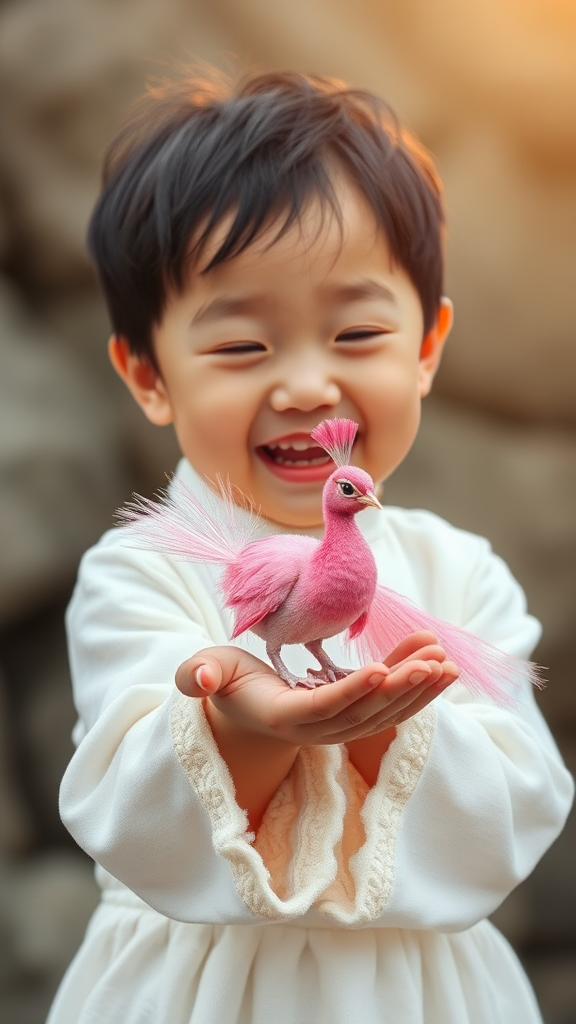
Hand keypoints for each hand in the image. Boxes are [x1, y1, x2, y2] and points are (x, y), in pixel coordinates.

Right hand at [175, 631, 456, 746]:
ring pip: (385, 711)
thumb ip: (199, 675)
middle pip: (365, 712)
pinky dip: (416, 684)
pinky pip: (391, 702)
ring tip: (446, 660)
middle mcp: (318, 728)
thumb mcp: (206, 673)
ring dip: (418, 686)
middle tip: (433, 660)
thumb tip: (204, 679)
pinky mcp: (356, 714)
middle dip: (402, 687)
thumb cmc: (226, 683)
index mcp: (285, 716)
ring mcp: (340, 726)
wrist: (245, 709)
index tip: (381, 671)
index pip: (323, 707)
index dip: (352, 692)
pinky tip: (442, 662)